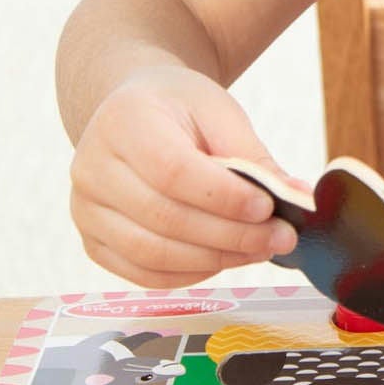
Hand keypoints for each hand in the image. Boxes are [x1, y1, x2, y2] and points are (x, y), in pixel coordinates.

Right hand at [69, 64, 300, 288]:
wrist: (135, 113)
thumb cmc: (180, 109)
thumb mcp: (219, 111)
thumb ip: (253, 155)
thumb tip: (298, 198)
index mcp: (124, 121)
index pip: (173, 171)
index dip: (224, 197)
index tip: (269, 207)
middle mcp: (91, 167)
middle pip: (164, 217)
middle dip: (231, 235)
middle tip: (281, 238)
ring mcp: (85, 209)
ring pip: (152, 253)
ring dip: (215, 259)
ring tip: (260, 250)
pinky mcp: (93, 241)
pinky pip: (143, 273)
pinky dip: (190, 275)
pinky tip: (225, 259)